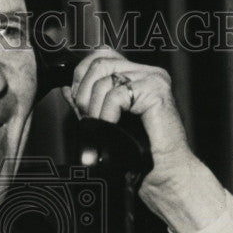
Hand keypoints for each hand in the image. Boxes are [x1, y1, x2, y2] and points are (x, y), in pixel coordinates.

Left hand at [62, 48, 226, 232]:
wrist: (165, 176)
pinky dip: (106, 114)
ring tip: (99, 128)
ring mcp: (154, 79)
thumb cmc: (142, 156)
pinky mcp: (157, 91)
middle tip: (87, 120)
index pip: (100, 56)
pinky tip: (110, 128)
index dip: (81, 78)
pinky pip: (117, 94)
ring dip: (94, 107)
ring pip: (105, 78)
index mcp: (138, 76)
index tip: (79, 106)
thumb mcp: (105, 124)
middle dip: (85, 93)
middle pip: (99, 63)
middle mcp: (148, 73)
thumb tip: (67, 88)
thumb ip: (89, 104)